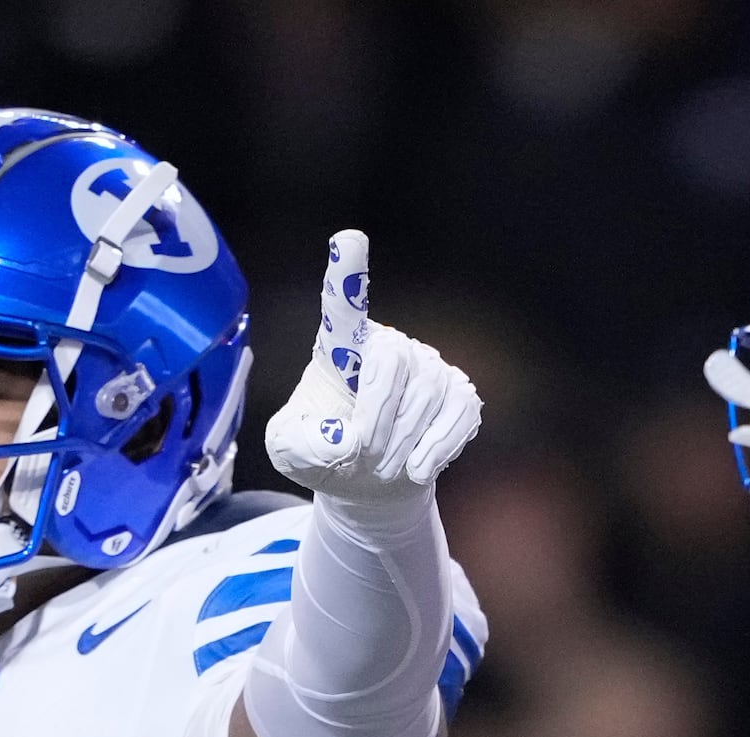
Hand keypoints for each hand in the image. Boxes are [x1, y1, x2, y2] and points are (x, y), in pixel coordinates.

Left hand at [263, 231, 480, 514]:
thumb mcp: (290, 451)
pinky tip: (417, 468)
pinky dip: (437, 448)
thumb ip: (299, 442)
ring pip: (425, 394)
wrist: (369, 484)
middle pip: (393, 362)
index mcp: (341, 346)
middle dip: (377, 418)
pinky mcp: (459, 394)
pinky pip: (458, 413)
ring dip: (402, 444)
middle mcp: (388, 344)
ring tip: (382, 469)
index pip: (343, 304)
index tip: (348, 238)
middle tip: (362, 459)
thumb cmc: (326, 454)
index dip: (345, 271)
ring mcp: (429, 366)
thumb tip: (342, 438)